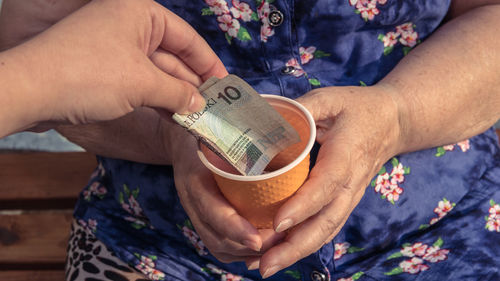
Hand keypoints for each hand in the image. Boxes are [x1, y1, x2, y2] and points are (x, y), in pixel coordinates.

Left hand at [0, 0, 225, 135]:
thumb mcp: (143, 84)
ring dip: (174, 96)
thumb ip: (178, 94)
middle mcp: (129, 25)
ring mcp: (114, 47)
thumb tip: (200, 106)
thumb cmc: (90, 75)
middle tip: (213, 109)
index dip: (209, 64)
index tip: (225, 87)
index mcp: (140, 13)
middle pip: (172, 56)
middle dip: (192, 84)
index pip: (187, 38)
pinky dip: (155, 98)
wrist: (29, 91)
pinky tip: (173, 117)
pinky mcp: (102, 69)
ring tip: (196, 118)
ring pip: (155, 72)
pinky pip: (138, 81)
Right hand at [167, 124, 285, 264]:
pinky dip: (241, 252)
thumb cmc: (202, 125)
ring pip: (219, 246)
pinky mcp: (203, 219)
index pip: (212, 210)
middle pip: (217, 238)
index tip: (258, 239)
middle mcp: (192, 200)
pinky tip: (264, 246)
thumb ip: (234, 128)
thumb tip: (272, 122)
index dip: (235, 228)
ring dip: (247, 253)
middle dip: (249, 246)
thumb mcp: (214, 123)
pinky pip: (219, 245)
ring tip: (278, 245)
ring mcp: (195, 212)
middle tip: (281, 240)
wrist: (177, 137)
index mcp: (194, 176)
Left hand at [257, 86, 402, 277]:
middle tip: (264, 264)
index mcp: (346, 155)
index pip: (325, 186)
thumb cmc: (358, 108)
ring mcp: (349, 197)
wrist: (393, 122)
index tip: (277, 224)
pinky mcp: (344, 203)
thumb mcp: (330, 99)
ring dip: (296, 253)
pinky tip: (280, 254)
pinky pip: (325, 228)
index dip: (302, 206)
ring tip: (264, 266)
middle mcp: (350, 184)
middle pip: (325, 223)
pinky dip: (304, 245)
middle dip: (294, 247)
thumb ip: (301, 109)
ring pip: (325, 232)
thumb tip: (263, 120)